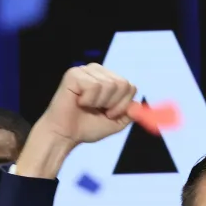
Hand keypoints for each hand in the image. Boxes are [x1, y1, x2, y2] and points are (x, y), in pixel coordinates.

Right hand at [18, 65, 138, 179]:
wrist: (65, 135)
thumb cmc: (87, 127)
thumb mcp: (115, 122)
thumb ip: (130, 113)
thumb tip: (140, 105)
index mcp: (108, 79)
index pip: (130, 86)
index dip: (123, 105)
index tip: (109, 114)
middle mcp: (97, 71)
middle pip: (123, 84)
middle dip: (114, 104)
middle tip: (98, 111)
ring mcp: (85, 71)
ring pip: (110, 85)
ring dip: (100, 103)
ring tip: (86, 106)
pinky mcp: (74, 74)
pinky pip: (95, 87)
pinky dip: (89, 101)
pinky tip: (79, 102)